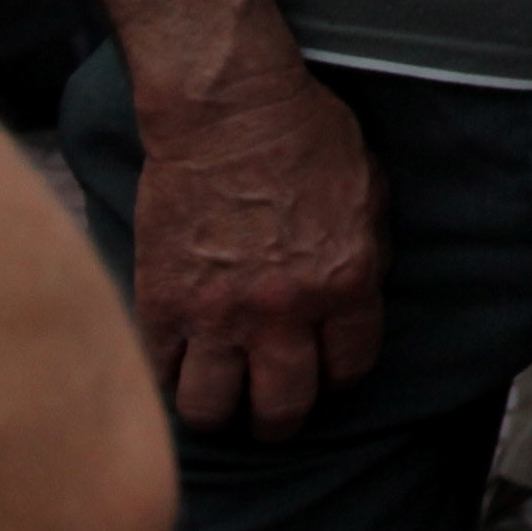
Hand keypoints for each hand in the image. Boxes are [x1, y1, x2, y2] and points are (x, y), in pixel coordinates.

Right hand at [130, 70, 384, 439]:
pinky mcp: (162, 302)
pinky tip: (178, 371)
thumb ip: (365, 257)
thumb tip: (355, 301)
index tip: (324, 374)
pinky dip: (168, 381)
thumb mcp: (370, 194)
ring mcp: (218, 312)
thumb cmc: (307, 137)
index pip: (349, 369)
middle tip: (271, 414)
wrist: (228, 110)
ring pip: (213, 409)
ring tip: (219, 404)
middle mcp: (284, 310)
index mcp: (346, 284)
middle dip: (280, 419)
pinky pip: (161, 374)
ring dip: (219, 413)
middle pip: (283, 407)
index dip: (337, 378)